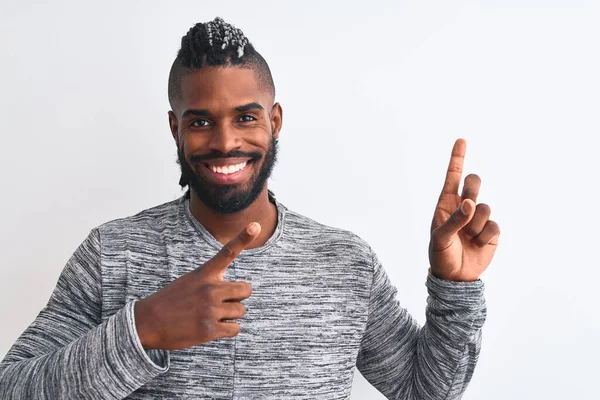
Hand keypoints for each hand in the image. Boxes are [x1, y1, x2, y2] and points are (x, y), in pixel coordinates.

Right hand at [134, 222, 261, 349]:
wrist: (146, 322)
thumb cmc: (170, 301)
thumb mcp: (189, 281)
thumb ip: (211, 281)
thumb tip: (233, 292)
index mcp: (204, 274)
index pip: (227, 252)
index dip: (243, 238)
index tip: (255, 225)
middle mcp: (210, 289)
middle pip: (246, 290)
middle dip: (238, 297)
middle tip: (224, 302)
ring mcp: (210, 310)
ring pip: (241, 311)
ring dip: (231, 315)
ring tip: (212, 316)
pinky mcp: (209, 330)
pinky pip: (235, 329)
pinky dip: (228, 330)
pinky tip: (213, 328)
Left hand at [428, 139, 499, 281]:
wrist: (455, 278)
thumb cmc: (441, 255)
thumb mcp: (440, 238)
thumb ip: (453, 220)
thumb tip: (469, 203)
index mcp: (446, 204)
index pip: (452, 177)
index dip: (457, 158)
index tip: (461, 139)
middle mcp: (463, 208)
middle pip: (473, 183)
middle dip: (472, 189)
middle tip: (466, 206)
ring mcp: (478, 219)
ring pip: (485, 207)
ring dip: (475, 225)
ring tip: (467, 238)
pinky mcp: (491, 231)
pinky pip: (493, 226)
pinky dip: (485, 236)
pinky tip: (477, 245)